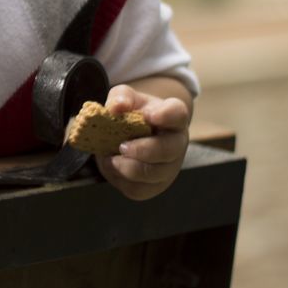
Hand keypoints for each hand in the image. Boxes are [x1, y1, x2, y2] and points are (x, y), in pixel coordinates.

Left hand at [94, 84, 190, 199]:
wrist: (131, 134)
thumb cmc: (132, 112)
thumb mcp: (126, 97)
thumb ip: (121, 97)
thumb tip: (116, 107)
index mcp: (173, 117)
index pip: (177, 114)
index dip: (166, 116)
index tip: (149, 116)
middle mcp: (177, 143)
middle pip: (168, 150)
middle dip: (142, 150)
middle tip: (122, 146)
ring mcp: (169, 167)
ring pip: (153, 174)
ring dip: (127, 167)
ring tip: (110, 158)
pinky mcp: (156, 185)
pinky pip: (139, 190)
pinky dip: (120, 180)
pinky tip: (111, 168)